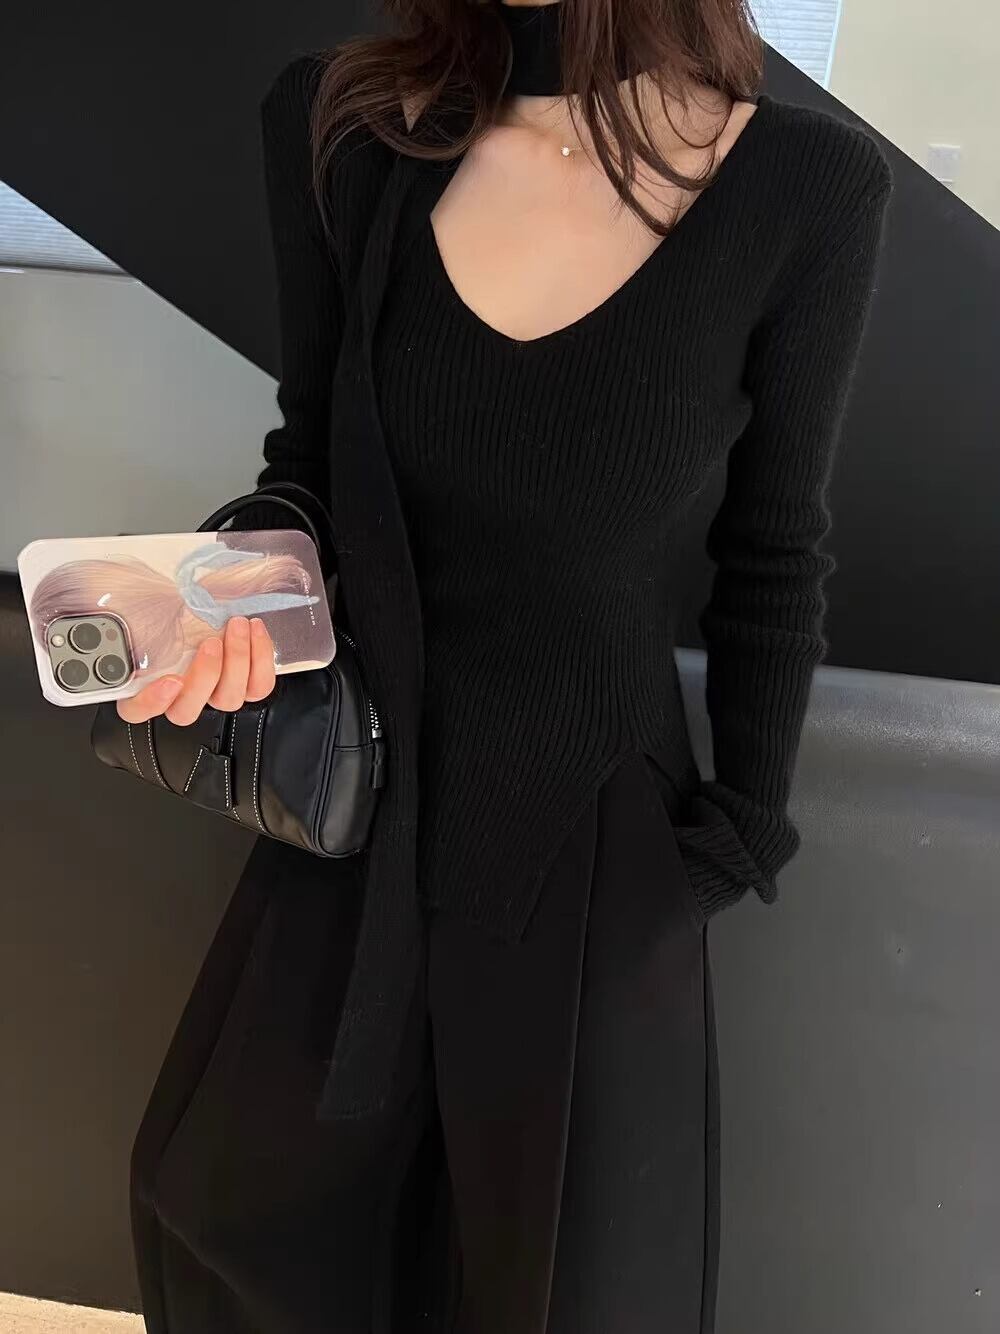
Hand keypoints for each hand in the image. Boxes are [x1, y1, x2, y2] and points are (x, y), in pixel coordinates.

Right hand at [116, 616, 275, 724]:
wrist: (227, 604)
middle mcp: (180, 696)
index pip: (137, 709)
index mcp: (146, 682)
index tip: (171, 680)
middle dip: (205, 675)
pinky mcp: (247, 688)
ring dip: (237, 661)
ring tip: (238, 625)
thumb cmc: (189, 604)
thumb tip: (150, 602)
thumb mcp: (165, 605)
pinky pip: (258, 687)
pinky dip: (261, 659)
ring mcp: (215, 695)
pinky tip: (255, 630)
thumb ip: (152, 613)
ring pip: (227, 701)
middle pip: (187, 711)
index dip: (152, 702)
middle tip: (212, 642)